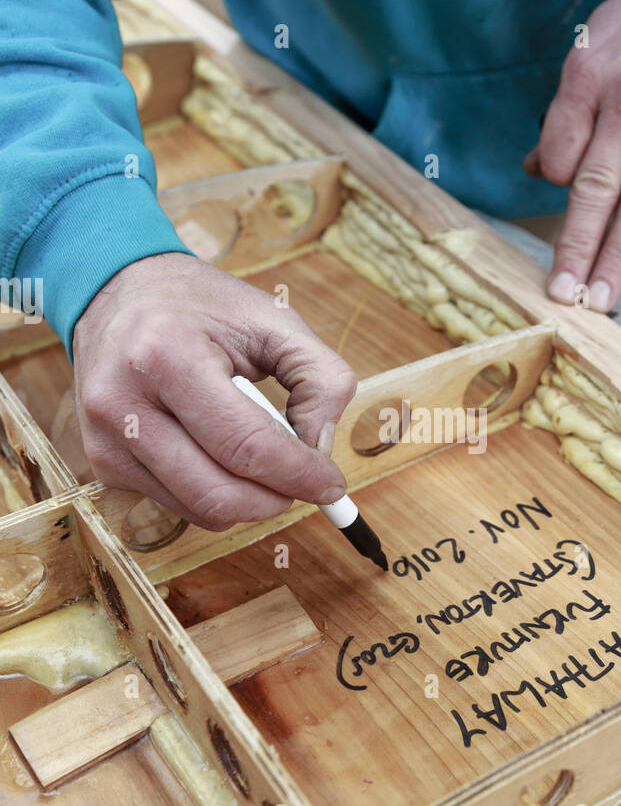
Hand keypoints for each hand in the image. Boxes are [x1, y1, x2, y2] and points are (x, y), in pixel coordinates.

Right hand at [72, 252, 356, 530]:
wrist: (116, 296)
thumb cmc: (201, 307)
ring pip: (201, 510)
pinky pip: (179, 506)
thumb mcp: (273, 319)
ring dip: (251, 503)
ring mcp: (107, 439)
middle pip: (220, 492)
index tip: (331, 484)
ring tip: (266, 465)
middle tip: (305, 483)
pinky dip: (217, 496)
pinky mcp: (103, 463)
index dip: (299, 474)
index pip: (246, 445)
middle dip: (277, 498)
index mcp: (167, 355)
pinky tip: (222, 458)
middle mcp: (125, 404)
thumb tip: (321, 448)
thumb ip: (319, 376)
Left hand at [524, 0, 620, 308]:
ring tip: (603, 298)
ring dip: (619, 256)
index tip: (561, 189)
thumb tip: (537, 169)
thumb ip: (566, 111)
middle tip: (563, 296)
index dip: (555, 181)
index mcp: (588, 76)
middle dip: (577, 249)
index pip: (559, 157)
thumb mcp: (591, 46)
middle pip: (596, 189)